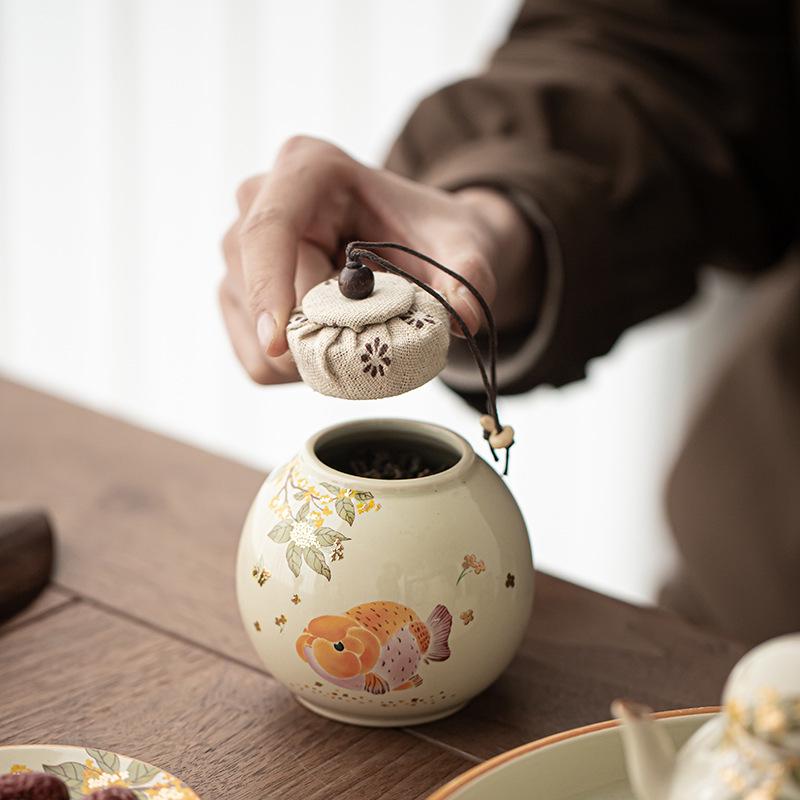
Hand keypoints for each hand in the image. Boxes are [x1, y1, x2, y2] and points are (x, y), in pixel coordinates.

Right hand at [220, 136, 535, 384]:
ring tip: (360, 338)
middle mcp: (261, 201)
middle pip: (261, 288)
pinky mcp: (238, 294)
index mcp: (309, 168)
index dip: (269, 285)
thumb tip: (463, 318)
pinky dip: (296, 373)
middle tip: (371, 348)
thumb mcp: (463, 245)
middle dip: (314, 334)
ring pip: (251, 330)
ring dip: (310, 356)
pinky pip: (253, 358)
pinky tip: (334, 348)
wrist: (415, 243)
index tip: (279, 342)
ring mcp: (240, 250)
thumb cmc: (432, 235)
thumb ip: (469, 276)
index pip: (269, 227)